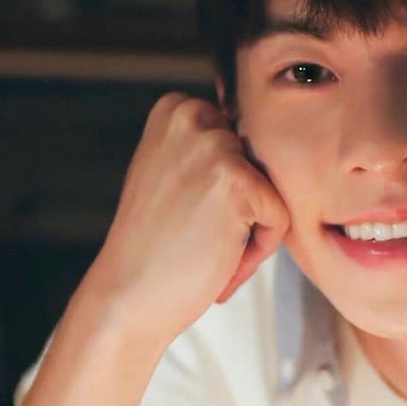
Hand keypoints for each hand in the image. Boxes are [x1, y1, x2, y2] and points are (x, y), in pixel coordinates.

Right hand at [82, 92, 289, 344]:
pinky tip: (217, 261)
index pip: (244, 142)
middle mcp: (193, 115)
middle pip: (262, 166)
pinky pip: (281, 218)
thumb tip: (270, 132)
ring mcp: (215, 147)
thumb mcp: (170, 172)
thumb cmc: (154, 246)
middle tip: (197, 237)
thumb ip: (205, 148)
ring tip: (207, 249)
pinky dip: (257, 251)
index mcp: (176, 108)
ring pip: (274, 192)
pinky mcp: (239, 182)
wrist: (125, 297)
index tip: (190, 215)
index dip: (226, 190)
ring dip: (251, 231)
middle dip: (243, 210)